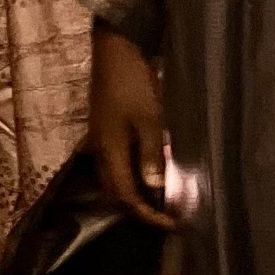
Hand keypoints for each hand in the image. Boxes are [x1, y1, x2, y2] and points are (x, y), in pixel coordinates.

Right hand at [89, 24, 173, 229]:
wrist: (115, 50)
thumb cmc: (134, 83)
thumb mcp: (150, 119)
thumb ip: (151, 155)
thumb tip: (154, 188)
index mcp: (109, 150)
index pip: (125, 195)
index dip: (147, 214)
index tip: (173, 224)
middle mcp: (100, 149)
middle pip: (114, 192)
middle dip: (138, 209)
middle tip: (167, 216)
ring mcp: (101, 139)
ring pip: (114, 178)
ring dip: (134, 193)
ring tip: (161, 199)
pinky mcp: (106, 129)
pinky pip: (117, 163)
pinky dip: (132, 175)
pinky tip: (150, 171)